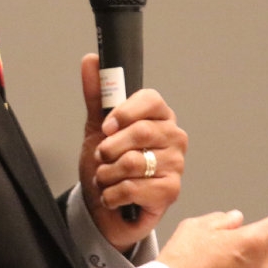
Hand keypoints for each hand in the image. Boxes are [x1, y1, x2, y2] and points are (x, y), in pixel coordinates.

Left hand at [78, 53, 187, 250]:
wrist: (105, 207)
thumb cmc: (108, 164)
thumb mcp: (97, 128)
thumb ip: (97, 94)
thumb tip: (91, 61)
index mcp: (160, 116)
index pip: (150, 100)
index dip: (123, 112)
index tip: (105, 127)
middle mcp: (174, 137)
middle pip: (139, 132)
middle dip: (109, 148)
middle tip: (101, 156)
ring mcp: (176, 164)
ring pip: (132, 162)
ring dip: (106, 174)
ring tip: (106, 178)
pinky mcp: (171, 191)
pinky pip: (133, 188)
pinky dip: (112, 194)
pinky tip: (112, 196)